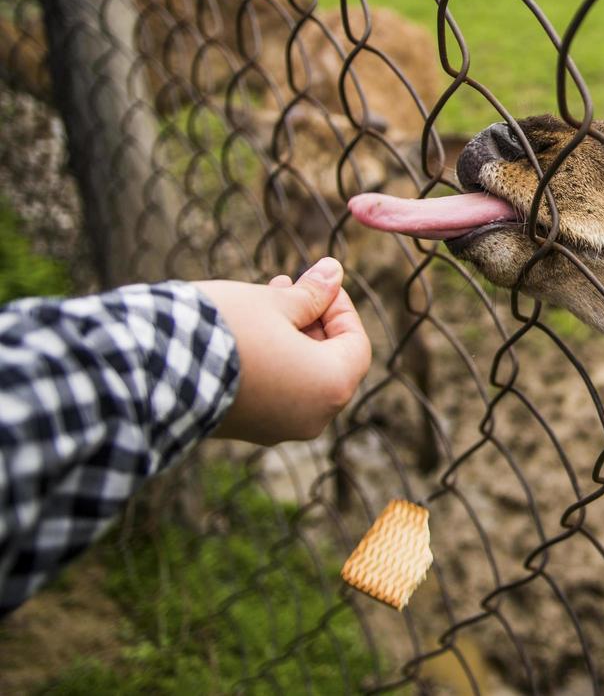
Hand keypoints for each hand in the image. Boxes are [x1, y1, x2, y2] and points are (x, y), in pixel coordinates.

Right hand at [198, 257, 372, 444]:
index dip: (341, 308)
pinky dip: (272, 363)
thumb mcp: (273, 303)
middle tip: (290, 285)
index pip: (355, 343)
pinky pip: (274, 393)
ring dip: (290, 338)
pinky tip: (247, 330)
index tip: (318, 283)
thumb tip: (334, 272)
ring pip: (300, 377)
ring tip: (265, 299)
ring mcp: (278, 429)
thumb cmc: (223, 332)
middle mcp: (312, 417)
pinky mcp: (246, 429)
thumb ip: (312, 292)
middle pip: (329, 362)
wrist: (150, 371)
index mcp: (331, 387)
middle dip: (312, 320)